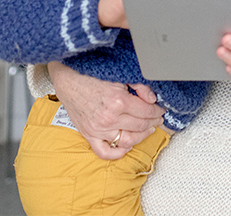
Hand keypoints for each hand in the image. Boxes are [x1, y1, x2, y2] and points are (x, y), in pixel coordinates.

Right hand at [49, 62, 164, 159]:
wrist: (70, 82)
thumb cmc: (93, 77)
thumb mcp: (120, 77)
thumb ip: (139, 87)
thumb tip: (152, 99)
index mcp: (118, 101)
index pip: (146, 111)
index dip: (157, 111)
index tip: (160, 110)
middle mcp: (109, 118)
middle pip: (140, 126)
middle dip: (153, 122)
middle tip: (158, 119)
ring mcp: (99, 129)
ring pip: (127, 140)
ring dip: (141, 136)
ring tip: (147, 130)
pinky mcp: (89, 135)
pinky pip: (105, 152)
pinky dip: (118, 153)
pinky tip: (127, 147)